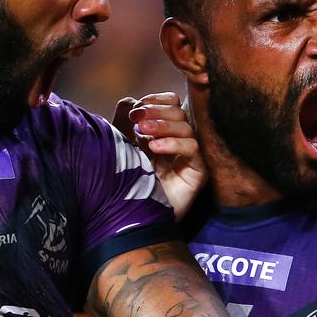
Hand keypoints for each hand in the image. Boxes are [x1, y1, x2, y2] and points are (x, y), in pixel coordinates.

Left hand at [113, 93, 205, 219]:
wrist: (124, 215)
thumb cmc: (122, 178)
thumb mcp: (119, 142)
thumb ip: (124, 118)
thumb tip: (132, 101)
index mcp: (162, 131)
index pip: (171, 104)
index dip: (156, 101)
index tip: (135, 109)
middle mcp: (178, 142)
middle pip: (179, 113)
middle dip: (156, 111)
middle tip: (136, 119)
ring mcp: (189, 158)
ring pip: (187, 128)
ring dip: (163, 125)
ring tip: (142, 132)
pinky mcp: (197, 173)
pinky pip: (194, 149)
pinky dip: (174, 143)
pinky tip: (154, 148)